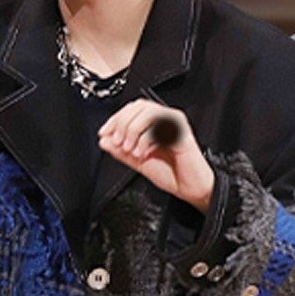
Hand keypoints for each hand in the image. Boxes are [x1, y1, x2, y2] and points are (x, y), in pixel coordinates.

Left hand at [98, 100, 214, 211]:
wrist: (189, 189)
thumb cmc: (172, 175)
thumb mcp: (138, 162)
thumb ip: (121, 151)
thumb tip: (104, 140)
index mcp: (155, 124)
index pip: (131, 110)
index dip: (115, 119)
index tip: (104, 133)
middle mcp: (165, 121)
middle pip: (138, 106)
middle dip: (122, 123)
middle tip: (118, 142)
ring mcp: (174, 125)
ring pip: (148, 112)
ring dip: (133, 129)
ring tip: (130, 149)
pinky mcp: (181, 132)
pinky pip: (160, 126)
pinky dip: (146, 139)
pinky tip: (144, 153)